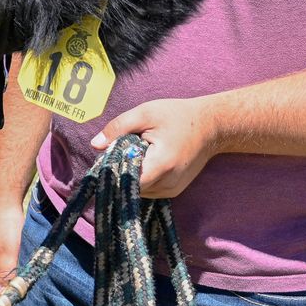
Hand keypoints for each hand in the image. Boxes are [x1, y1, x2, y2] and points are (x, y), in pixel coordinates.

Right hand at [0, 194, 26, 305]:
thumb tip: (7, 298)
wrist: (7, 197)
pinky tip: (23, 287)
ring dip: (8, 294)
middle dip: (2, 305)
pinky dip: (13, 282)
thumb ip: (7, 274)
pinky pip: (6, 273)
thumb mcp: (8, 251)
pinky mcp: (3, 252)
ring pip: (0, 283)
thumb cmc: (5, 222)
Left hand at [90, 98, 217, 199]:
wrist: (211, 126)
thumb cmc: (177, 116)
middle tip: (122, 151)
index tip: (108, 157)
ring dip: (132, 176)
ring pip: (139, 191)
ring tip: (138, 154)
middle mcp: (169, 184)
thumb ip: (118, 127)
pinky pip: (149, 190)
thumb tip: (94, 145)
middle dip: (122, 172)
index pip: (128, 181)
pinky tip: (146, 161)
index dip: (114, 171)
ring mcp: (173, 190)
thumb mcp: (145, 114)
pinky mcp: (175, 191)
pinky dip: (143, 178)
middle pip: (132, 187)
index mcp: (162, 164)